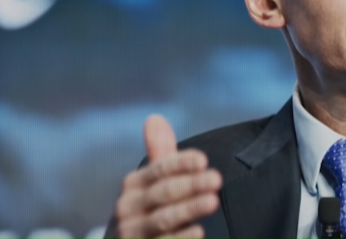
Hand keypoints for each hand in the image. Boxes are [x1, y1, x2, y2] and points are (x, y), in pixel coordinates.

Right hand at [113, 115, 222, 237]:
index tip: (203, 160)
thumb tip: (155, 117)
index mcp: (133, 185)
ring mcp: (132, 233)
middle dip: (191, 184)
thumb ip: (159, 154)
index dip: (181, 163)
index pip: (159, 169)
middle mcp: (128, 208)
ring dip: (189, 209)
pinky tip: (199, 232)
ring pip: (163, 219)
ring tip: (213, 201)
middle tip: (217, 179)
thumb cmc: (146, 212)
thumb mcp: (151, 183)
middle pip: (163, 192)